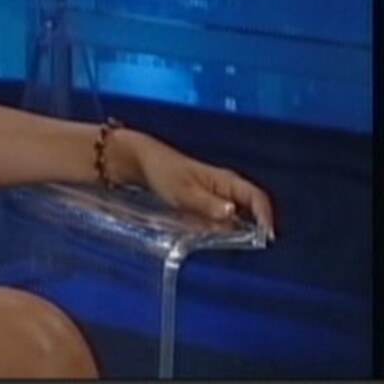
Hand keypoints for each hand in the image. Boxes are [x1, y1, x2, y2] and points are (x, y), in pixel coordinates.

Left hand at [116, 129, 275, 240]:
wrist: (145, 162)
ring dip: (242, 231)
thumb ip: (206, 203)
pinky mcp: (210, 203)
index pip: (257, 197)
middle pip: (253, 209)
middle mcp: (228, 187)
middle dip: (257, 228)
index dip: (266, 217)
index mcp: (226, 180)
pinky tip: (218, 238)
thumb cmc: (164, 172)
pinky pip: (226, 218)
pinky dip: (226, 229)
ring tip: (235, 247)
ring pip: (241, 216)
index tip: (266, 237)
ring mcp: (220, 195)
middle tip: (252, 248)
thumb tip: (231, 213)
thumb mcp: (184, 191)